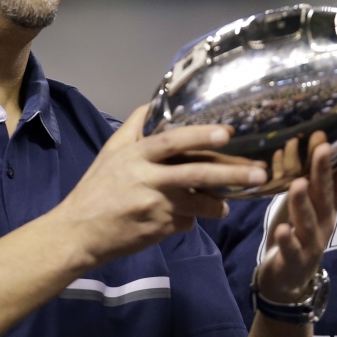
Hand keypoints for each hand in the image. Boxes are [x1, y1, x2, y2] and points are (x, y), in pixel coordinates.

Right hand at [55, 106, 267, 265]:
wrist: (78, 233)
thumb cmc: (96, 189)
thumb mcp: (110, 152)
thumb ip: (134, 128)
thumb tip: (155, 104)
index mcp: (136, 157)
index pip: (171, 142)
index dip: (199, 136)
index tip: (226, 133)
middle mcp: (147, 180)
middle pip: (195, 175)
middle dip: (230, 173)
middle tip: (258, 172)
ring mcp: (154, 207)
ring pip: (197, 205)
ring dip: (218, 204)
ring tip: (228, 204)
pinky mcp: (158, 230)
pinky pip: (185, 223)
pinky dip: (192, 220)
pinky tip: (190, 219)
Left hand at [255, 129, 336, 303]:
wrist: (289, 276)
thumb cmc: (300, 230)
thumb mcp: (311, 202)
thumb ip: (319, 176)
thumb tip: (324, 140)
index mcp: (328, 204)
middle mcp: (324, 221)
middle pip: (325, 194)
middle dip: (324, 170)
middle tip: (323, 146)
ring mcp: (311, 242)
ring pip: (307, 220)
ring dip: (303, 202)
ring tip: (298, 184)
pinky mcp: (295, 260)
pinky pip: (291, 249)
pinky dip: (288, 240)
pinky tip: (282, 230)